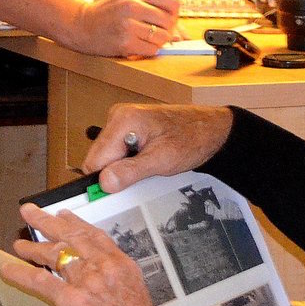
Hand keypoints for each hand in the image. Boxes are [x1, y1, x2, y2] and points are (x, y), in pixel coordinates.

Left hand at [2, 204, 173, 305]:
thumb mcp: (133, 293)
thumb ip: (113, 281)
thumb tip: (97, 280)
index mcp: (120, 264)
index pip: (94, 236)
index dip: (75, 224)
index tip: (63, 216)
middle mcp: (103, 266)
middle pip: (70, 237)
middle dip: (47, 222)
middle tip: (31, 212)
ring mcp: (86, 281)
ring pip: (54, 255)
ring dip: (32, 248)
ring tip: (18, 244)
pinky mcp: (71, 300)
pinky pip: (40, 281)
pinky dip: (21, 273)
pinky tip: (7, 269)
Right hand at [64, 0, 181, 57]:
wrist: (81, 25)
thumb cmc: (108, 13)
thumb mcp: (130, 1)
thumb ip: (156, 11)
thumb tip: (182, 35)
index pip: (174, 2)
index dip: (174, 14)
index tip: (166, 19)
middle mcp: (133, 5)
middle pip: (170, 21)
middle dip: (167, 30)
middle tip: (155, 31)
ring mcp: (128, 24)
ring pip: (163, 37)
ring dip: (158, 42)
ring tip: (145, 38)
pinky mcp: (124, 42)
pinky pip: (152, 50)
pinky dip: (149, 50)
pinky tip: (139, 45)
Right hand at [83, 104, 232, 194]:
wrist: (210, 129)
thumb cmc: (191, 138)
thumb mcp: (162, 160)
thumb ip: (131, 171)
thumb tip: (104, 183)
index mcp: (123, 120)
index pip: (94, 160)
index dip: (106, 179)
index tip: (121, 189)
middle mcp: (118, 117)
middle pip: (99, 158)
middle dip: (116, 172)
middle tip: (142, 173)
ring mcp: (122, 121)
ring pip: (107, 157)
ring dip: (123, 167)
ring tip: (148, 163)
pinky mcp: (128, 128)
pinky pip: (117, 151)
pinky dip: (128, 160)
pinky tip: (147, 157)